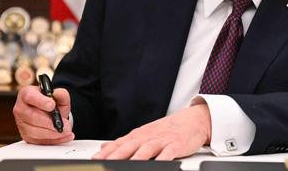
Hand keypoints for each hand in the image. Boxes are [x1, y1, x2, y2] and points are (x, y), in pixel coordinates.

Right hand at [13, 85, 74, 143]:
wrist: (48, 112)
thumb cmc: (50, 102)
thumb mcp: (58, 96)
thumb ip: (60, 94)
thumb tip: (58, 94)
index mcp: (26, 94)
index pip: (30, 97)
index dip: (41, 101)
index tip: (52, 105)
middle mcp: (21, 108)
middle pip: (32, 117)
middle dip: (50, 122)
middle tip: (64, 124)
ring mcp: (21, 123)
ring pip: (34, 131)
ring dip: (52, 133)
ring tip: (66, 131)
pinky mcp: (26, 136)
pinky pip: (38, 141)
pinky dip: (53, 140)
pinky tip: (64, 137)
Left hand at [93, 103, 210, 160]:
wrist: (192, 120)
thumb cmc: (167, 130)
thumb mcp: (144, 134)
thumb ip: (124, 142)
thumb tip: (104, 148)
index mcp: (139, 135)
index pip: (119, 144)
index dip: (106, 153)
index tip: (95, 160)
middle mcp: (148, 137)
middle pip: (129, 147)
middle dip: (116, 156)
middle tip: (104, 164)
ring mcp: (162, 140)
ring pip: (146, 149)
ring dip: (136, 158)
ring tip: (127, 167)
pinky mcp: (176, 145)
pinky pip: (168, 153)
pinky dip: (162, 160)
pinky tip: (158, 164)